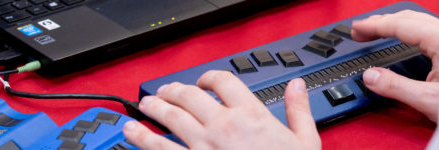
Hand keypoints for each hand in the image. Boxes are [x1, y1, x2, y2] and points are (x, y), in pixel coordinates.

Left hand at [123, 70, 320, 149]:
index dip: (210, 77)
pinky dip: (143, 139)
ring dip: (155, 108)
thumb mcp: (305, 142)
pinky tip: (132, 132)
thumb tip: (296, 88)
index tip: (205, 81)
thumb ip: (298, 111)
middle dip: (174, 90)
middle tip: (166, 91)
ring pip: (170, 118)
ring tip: (145, 104)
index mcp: (251, 116)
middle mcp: (223, 126)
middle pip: (190, 96)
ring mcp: (203, 146)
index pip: (224, 82)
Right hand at [352, 10, 438, 120]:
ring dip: (393, 25)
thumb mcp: (427, 99)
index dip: (374, 26)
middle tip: (359, 32)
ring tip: (375, 32)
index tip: (356, 29)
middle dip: (380, 23)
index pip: (400, 25)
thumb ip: (395, 87)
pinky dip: (406, 30)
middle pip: (407, 18)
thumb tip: (370, 76)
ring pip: (416, 21)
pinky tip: (401, 38)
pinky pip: (425, 29)